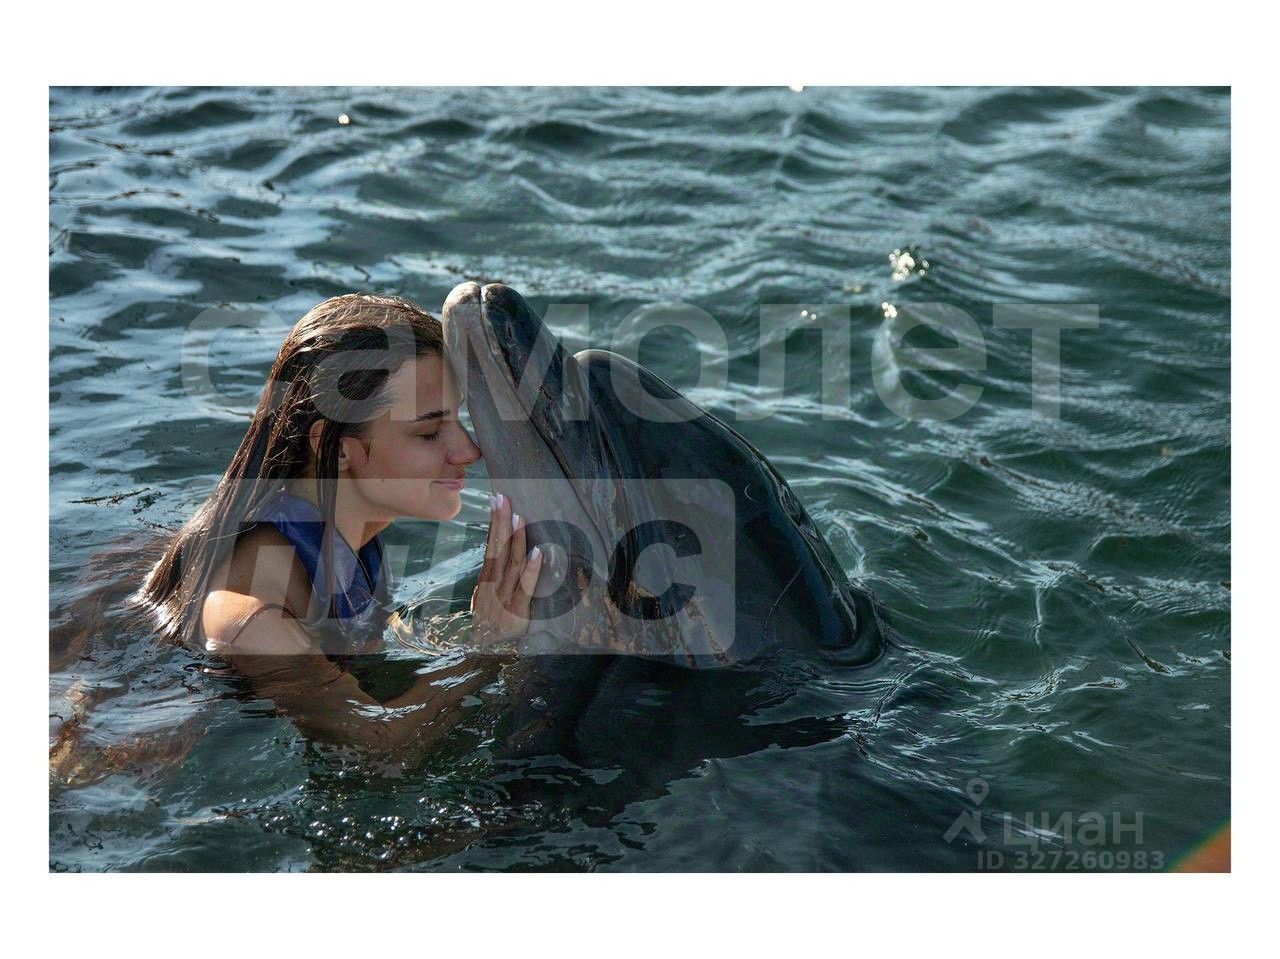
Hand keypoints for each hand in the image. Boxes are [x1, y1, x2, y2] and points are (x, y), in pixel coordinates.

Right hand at [470, 492, 544, 646]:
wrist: (484, 656)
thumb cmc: (488, 626)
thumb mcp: (485, 599)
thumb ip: (492, 578)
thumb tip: (498, 550)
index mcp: (486, 581)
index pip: (490, 546)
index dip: (494, 523)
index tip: (496, 500)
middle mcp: (492, 587)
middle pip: (498, 550)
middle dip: (501, 522)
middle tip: (504, 498)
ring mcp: (504, 599)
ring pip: (510, 565)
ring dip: (516, 540)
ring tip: (520, 517)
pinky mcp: (518, 613)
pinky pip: (525, 588)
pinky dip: (531, 570)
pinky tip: (538, 552)